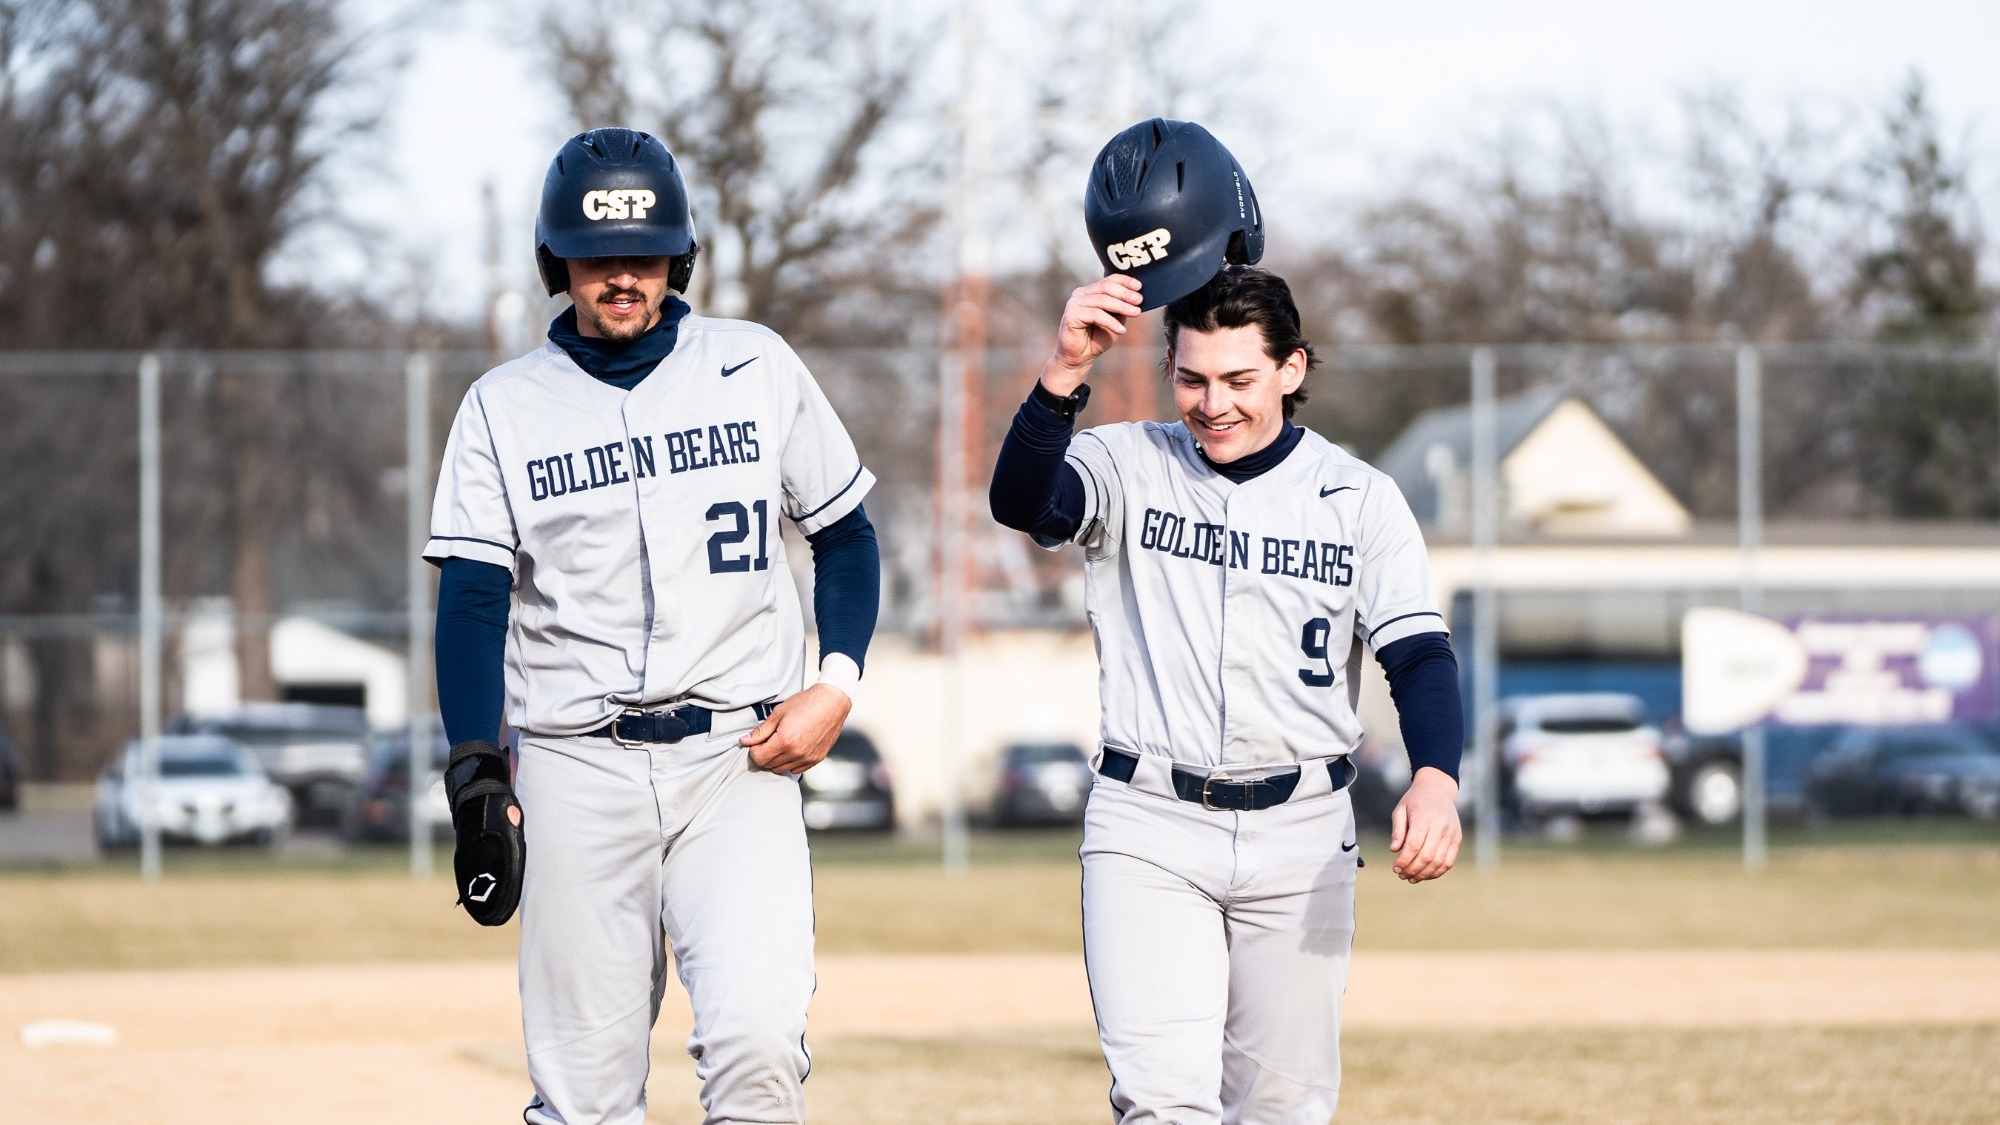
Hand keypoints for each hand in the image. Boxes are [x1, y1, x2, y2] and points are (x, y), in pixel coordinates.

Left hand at [740, 684, 851, 774]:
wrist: (832, 703)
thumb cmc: (805, 704)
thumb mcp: (779, 713)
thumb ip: (761, 731)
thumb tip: (744, 741)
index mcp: (784, 741)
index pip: (759, 758)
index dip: (754, 750)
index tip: (757, 741)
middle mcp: (796, 753)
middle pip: (769, 765)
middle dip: (764, 754)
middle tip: (769, 740)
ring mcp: (807, 758)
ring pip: (782, 769)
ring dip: (777, 760)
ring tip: (781, 743)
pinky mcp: (816, 759)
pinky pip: (796, 769)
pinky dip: (790, 762)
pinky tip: (792, 748)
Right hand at [1040, 275, 1143, 394]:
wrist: (1080, 357)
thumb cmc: (1096, 339)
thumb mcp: (1114, 320)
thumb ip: (1121, 308)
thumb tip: (1137, 297)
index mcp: (1090, 292)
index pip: (1109, 280)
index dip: (1125, 281)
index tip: (1140, 287)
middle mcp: (1080, 294)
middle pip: (1106, 287)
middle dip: (1125, 293)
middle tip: (1139, 301)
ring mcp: (1074, 303)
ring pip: (1102, 300)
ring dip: (1121, 306)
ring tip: (1135, 313)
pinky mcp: (1071, 315)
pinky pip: (1096, 315)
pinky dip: (1111, 322)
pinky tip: (1122, 330)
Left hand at [1388, 767, 1461, 883]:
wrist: (1438, 789)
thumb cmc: (1415, 801)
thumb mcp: (1400, 809)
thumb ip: (1397, 830)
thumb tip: (1394, 850)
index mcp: (1423, 817)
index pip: (1414, 845)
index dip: (1404, 860)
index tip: (1395, 868)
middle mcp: (1440, 826)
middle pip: (1427, 856)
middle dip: (1412, 869)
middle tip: (1401, 875)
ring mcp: (1451, 833)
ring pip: (1439, 861)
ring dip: (1424, 874)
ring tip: (1412, 878)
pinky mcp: (1457, 838)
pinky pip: (1449, 861)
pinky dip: (1438, 872)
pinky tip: (1426, 875)